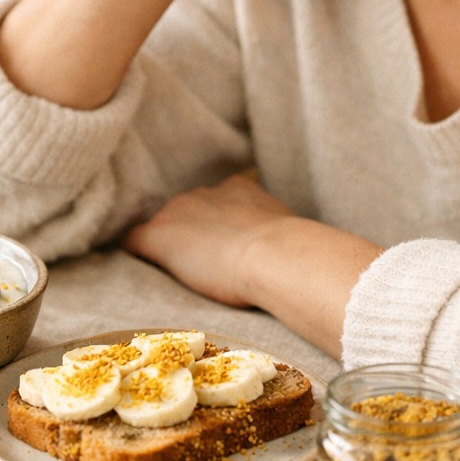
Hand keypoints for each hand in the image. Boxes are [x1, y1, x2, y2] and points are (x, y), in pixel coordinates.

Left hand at [122, 172, 383, 358]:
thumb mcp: (298, 238)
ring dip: (166, 245)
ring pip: (161, 226)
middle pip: (186, 212)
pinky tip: (134, 264)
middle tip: (202, 264)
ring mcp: (178, 214)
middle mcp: (205, 194)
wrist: (277, 257)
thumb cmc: (299, 255)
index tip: (227, 246)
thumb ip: (294, 241)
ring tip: (171, 270)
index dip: (220, 227)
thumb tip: (326, 264)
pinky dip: (135, 252)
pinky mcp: (158, 237)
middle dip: (190, 234)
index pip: (220, 203)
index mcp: (239, 190)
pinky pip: (134, 240)